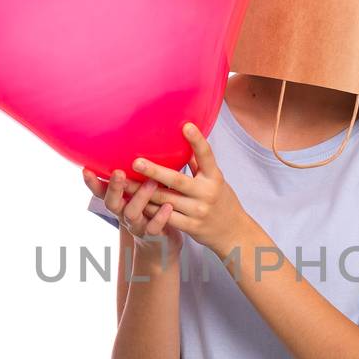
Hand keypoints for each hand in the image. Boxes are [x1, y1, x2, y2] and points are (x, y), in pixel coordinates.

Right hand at [83, 167, 182, 254]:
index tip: (85, 168)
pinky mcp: (152, 235)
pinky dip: (160, 217)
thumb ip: (139, 172)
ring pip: (131, 213)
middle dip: (114, 187)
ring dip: (140, 197)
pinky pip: (153, 228)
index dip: (92, 182)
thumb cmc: (151, 207)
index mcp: (118, 200)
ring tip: (151, 183)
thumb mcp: (141, 189)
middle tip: (118, 173)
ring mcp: (136, 225)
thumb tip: (140, 138)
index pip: (100, 190)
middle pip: (111, 202)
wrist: (161, 242)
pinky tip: (168, 207)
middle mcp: (122, 213)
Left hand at [130, 123, 252, 256]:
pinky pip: (166, 218)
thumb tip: (182, 139)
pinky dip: (151, 210)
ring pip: (166, 200)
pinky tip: (135, 203)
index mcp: (214, 177)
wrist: (233, 232)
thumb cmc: (220, 200)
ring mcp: (198, 211)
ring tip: (124, 183)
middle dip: (155, 172)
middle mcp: (207, 193)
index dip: (197, 141)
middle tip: (136, 162)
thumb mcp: (215, 180)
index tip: (186, 126)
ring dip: (143, 192)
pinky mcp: (191, 226)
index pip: (206, 156)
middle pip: (177, 180)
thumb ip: (198, 163)